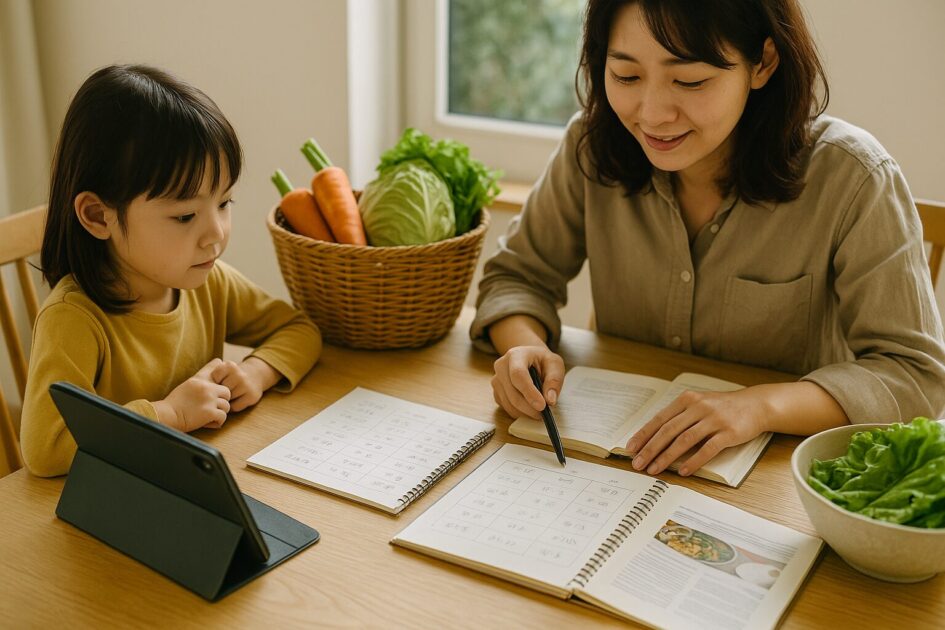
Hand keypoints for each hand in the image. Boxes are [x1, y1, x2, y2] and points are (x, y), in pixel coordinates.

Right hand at [154, 359, 231, 430]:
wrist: (167, 415)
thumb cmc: (175, 403)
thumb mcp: (188, 385)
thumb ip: (201, 379)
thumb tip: (217, 363)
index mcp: (201, 380)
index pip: (219, 371)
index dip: (220, 386)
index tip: (215, 393)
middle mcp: (207, 388)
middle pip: (227, 393)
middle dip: (222, 401)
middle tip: (211, 408)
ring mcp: (209, 400)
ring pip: (226, 406)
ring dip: (219, 413)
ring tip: (207, 416)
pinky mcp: (210, 412)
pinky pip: (223, 417)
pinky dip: (217, 422)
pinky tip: (207, 423)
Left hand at [210, 356, 280, 411]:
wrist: (256, 376)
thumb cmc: (232, 376)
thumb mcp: (224, 369)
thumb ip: (210, 373)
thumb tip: (200, 390)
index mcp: (230, 366)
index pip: (214, 378)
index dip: (214, 382)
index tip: (218, 381)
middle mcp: (239, 375)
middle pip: (221, 390)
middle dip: (220, 392)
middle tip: (223, 391)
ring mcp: (246, 386)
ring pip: (227, 400)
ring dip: (226, 400)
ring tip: (230, 395)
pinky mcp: (251, 397)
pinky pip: (235, 407)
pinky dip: (233, 406)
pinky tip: (236, 400)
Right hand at [491, 345, 565, 419]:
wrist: (530, 359)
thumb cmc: (542, 361)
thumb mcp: (555, 364)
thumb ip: (554, 380)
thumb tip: (550, 400)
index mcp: (516, 355)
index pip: (518, 375)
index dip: (529, 392)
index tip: (542, 406)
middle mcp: (501, 366)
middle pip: (512, 392)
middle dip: (529, 407)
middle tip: (544, 413)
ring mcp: (496, 380)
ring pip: (508, 403)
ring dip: (525, 412)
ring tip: (540, 412)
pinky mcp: (496, 392)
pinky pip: (506, 407)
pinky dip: (520, 413)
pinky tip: (530, 409)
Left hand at [624, 387, 767, 476]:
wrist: (756, 405)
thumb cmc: (722, 407)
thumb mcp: (699, 404)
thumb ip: (679, 417)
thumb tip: (654, 437)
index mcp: (687, 399)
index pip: (660, 419)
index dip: (644, 434)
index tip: (630, 448)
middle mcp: (699, 407)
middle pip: (668, 430)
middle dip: (650, 449)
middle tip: (637, 464)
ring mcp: (714, 419)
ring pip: (684, 440)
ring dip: (666, 457)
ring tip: (654, 470)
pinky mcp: (729, 432)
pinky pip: (707, 449)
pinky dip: (693, 461)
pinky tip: (683, 471)